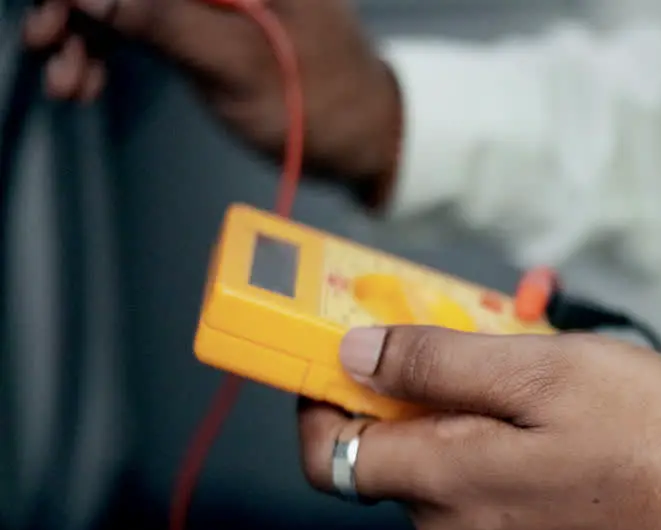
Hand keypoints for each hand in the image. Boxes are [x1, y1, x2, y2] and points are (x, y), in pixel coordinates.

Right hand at [22, 0, 399, 204]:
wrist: (368, 139)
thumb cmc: (321, 104)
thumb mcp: (235, 65)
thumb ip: (161, 20)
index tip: (55, 11)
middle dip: (81, 5)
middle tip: (47, 43)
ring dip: (89, 31)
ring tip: (68, 79)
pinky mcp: (212, 13)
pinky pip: (147, 14)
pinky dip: (115, 44)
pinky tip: (90, 78)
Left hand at [295, 326, 660, 529]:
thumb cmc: (646, 440)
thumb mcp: (542, 369)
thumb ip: (437, 362)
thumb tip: (354, 354)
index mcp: (444, 481)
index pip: (327, 454)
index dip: (319, 401)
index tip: (343, 360)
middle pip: (396, 460)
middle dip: (421, 400)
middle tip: (478, 347)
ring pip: (447, 482)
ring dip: (469, 430)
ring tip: (536, 387)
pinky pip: (488, 510)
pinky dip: (501, 467)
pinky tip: (556, 437)